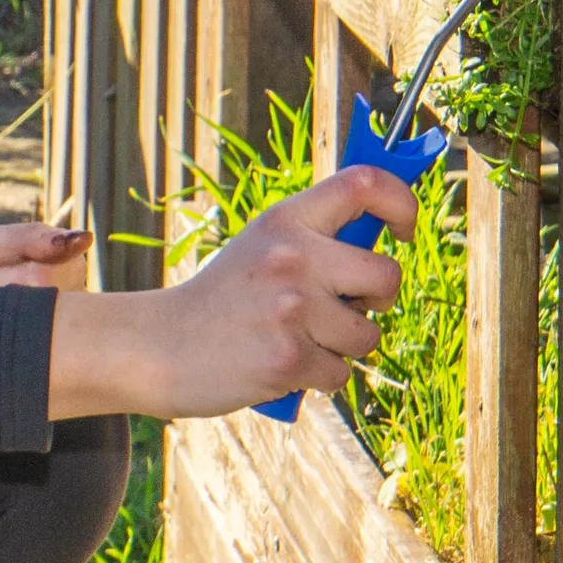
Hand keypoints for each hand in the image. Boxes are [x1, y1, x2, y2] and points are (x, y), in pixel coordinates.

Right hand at [42, 164, 414, 420]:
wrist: (158, 347)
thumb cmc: (220, 301)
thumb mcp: (259, 247)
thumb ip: (313, 238)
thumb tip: (382, 238)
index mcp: (285, 221)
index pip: (364, 184)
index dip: (402, 201)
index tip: (404, 230)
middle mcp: (292, 257)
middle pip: (386, 274)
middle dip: (379, 299)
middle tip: (350, 306)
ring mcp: (291, 309)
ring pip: (367, 334)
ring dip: (343, 347)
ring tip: (297, 340)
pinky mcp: (289, 359)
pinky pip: (341, 374)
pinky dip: (319, 378)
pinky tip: (282, 366)